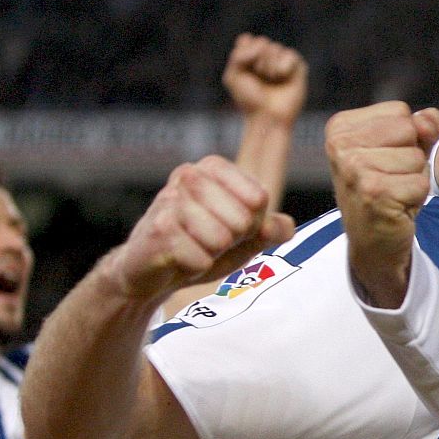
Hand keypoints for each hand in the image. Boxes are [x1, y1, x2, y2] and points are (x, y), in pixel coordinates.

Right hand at [103, 156, 294, 304]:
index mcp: (213, 167)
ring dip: (212, 253)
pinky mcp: (157, 229)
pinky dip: (196, 267)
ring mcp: (169, 200)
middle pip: (243, 219)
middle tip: (207, 240)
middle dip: (231, 240)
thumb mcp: (244, 236)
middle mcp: (189, 175)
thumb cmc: (201, 245)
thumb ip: (271, 229)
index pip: (259, 199)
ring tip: (193, 247)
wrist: (152, 271)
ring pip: (222, 239)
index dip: (251, 224)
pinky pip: (201, 258)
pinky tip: (179, 259)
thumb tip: (287, 228)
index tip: (229, 226)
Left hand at [222, 33, 307, 123]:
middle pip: (262, 42)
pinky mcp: (298, 68)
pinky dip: (284, 68)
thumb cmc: (250, 100)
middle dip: (257, 62)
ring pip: (275, 48)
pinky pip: (291, 55)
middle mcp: (268, 57)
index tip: (244, 73)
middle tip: (260, 80)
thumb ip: (238, 55)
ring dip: (269, 67)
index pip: (247, 40)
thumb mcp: (233, 76)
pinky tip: (283, 79)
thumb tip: (262, 46)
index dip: (244, 56)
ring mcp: (283, 61)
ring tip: (271, 82)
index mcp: (251, 57)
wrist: (268, 117)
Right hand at [327, 102, 438, 308]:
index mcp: (340, 126)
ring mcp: (354, 169)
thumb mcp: (401, 148)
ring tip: (394, 192)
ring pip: (417, 157)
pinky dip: (416, 197)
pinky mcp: (374, 193)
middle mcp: (340, 145)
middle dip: (412, 156)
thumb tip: (431, 120)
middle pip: (409, 130)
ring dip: (415, 177)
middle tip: (392, 179)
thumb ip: (420, 124)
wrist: (373, 242)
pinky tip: (397, 206)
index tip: (386, 160)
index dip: (406, 138)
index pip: (400, 111)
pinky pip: (420, 183)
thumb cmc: (387, 189)